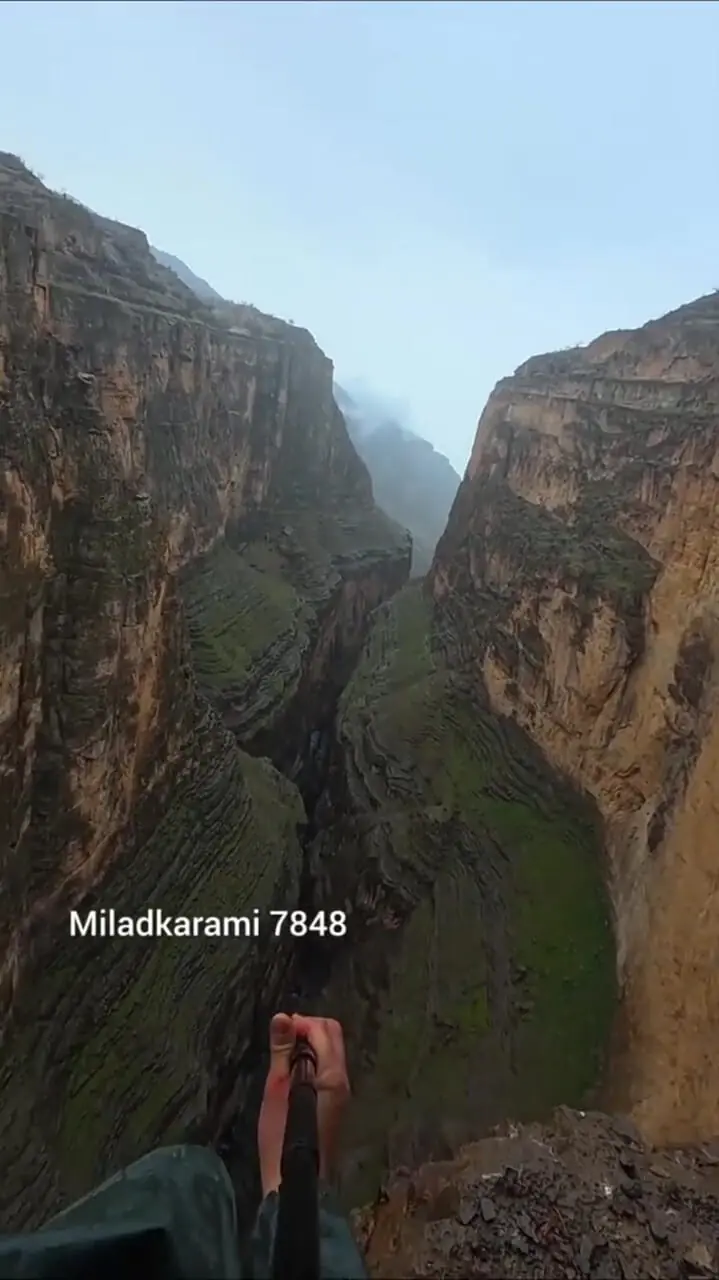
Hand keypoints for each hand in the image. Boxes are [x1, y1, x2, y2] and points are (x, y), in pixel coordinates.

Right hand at [257, 1012, 350, 1197]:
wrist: (297, 1182)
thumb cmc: (282, 1137)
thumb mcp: (276, 1090)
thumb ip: (282, 1051)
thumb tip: (283, 1016)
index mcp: (333, 1074)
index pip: (324, 1029)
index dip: (301, 1023)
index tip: (279, 1032)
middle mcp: (344, 1080)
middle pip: (333, 1036)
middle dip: (308, 1029)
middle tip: (282, 1040)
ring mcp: (342, 1094)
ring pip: (332, 1053)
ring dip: (310, 1045)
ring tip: (283, 1058)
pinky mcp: (336, 1105)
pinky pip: (328, 1069)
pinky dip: (313, 1061)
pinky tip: (293, 1075)